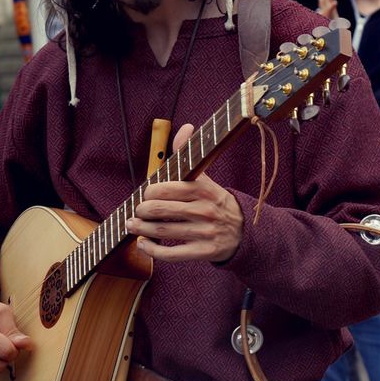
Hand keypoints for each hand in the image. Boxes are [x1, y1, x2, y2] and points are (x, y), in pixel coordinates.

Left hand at [126, 124, 244, 262]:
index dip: (148, 193)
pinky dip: (152, 250)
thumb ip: (190, 154)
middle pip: (158, 210)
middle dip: (140, 212)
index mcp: (203, 190)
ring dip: (140, 229)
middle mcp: (204, 210)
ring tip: (133, 226)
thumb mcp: (206, 179)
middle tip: (137, 213)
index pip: (163, 189)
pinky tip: (144, 244)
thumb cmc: (217, 203)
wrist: (246, 233)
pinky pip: (170, 254)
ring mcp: (204, 233)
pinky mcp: (203, 252)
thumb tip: (186, 127)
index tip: (146, 196)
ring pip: (161, 231)